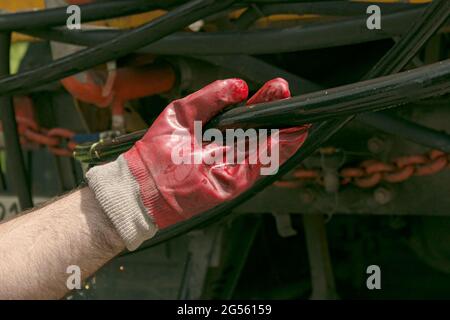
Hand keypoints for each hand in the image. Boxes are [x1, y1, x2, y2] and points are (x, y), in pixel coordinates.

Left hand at [87, 78, 308, 249]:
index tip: (276, 89)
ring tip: (297, 118)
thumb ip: (211, 98)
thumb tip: (240, 86)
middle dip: (274, 113)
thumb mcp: (183, 113)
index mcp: (217, 134)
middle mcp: (227, 151)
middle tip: (285, 94)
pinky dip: (273, 153)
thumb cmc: (158, 151)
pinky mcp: (231, 183)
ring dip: (282, 133)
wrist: (142, 184)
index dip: (262, 103)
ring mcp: (231, 167)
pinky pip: (256, 166)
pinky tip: (286, 137)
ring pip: (263, 149)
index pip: (247, 116)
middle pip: (258, 131)